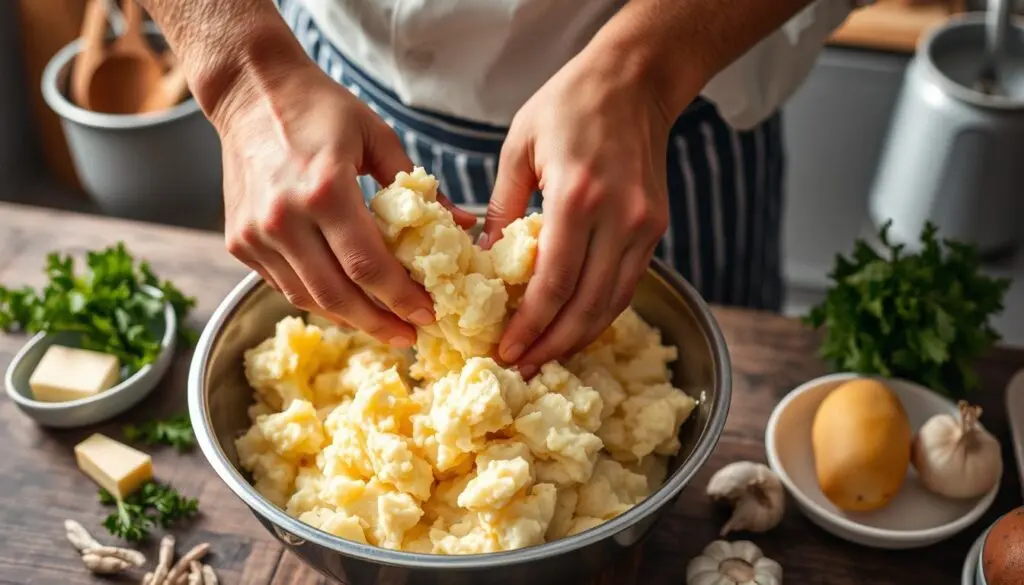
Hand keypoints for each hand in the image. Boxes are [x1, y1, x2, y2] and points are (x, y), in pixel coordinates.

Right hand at [216, 62, 474, 345]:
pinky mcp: (239, 241)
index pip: (368, 267)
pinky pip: (284, 285)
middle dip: (378, 324)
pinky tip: (345, 302)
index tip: (427, 316)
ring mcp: (256, 234)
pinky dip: (317, 299)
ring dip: (348, 319)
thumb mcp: (377, 136)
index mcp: (324, 190)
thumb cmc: (318, 108)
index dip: (401, 299)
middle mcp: (284, 219)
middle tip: (408, 337)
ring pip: (308, 298)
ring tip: (381, 325)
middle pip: (337, 295)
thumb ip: (418, 187)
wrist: (250, 91)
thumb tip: (462, 224)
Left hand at [482, 49, 672, 372]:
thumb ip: (503, 210)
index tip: (506, 351)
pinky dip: (600, 312)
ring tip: (545, 358)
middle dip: (551, 346)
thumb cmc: (569, 104)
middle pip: (585, 306)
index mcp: (576, 198)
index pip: (553, 284)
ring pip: (611, 304)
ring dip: (577, 338)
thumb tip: (483, 263)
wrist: (636, 80)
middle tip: (522, 368)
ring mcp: (643, 227)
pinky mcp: (655, 229)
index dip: (529, 327)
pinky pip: (626, 285)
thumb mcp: (518, 149)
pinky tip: (575, 326)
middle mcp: (617, 219)